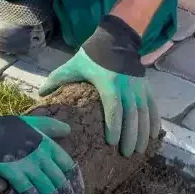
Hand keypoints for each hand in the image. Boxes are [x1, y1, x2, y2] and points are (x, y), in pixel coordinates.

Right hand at [0, 104, 84, 193]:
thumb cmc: (5, 125)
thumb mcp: (32, 122)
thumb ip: (50, 127)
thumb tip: (68, 130)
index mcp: (48, 145)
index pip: (70, 168)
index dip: (76, 186)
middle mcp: (42, 156)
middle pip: (61, 184)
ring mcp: (28, 164)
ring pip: (49, 192)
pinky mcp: (13, 172)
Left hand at [39, 15, 159, 156]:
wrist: (116, 39)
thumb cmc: (92, 55)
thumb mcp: (73, 65)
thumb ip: (57, 79)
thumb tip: (40, 94)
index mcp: (109, 83)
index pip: (114, 108)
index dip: (115, 126)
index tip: (112, 143)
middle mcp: (128, 87)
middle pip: (132, 115)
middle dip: (130, 136)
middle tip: (126, 154)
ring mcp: (139, 87)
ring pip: (144, 113)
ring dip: (143, 133)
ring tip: (139, 150)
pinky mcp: (146, 87)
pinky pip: (153, 106)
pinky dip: (154, 121)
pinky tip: (154, 135)